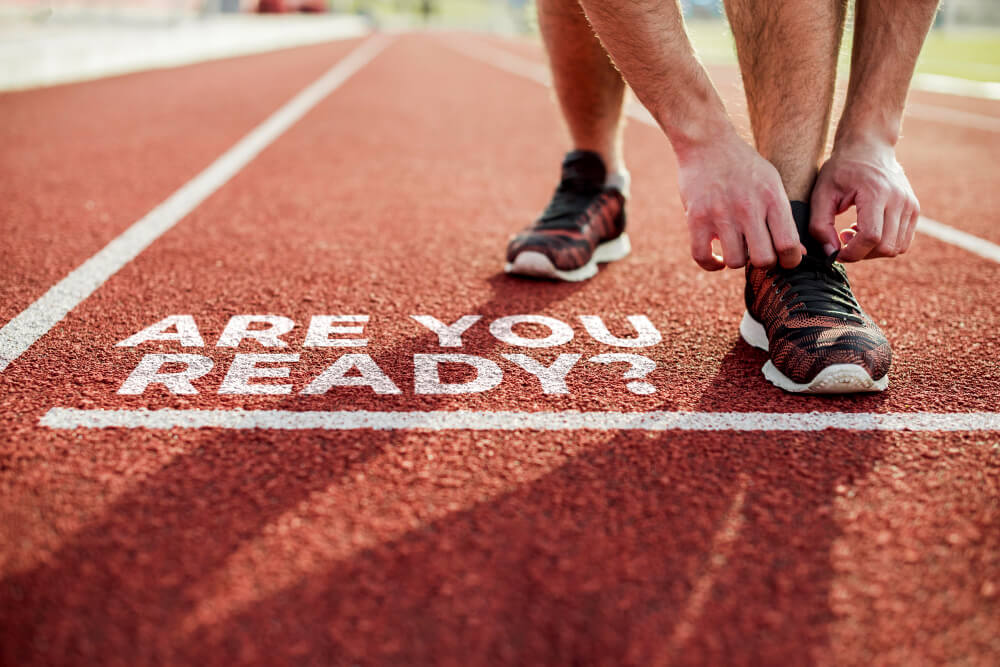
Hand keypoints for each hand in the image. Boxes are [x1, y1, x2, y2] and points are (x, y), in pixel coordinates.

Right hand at [677, 132, 803, 270]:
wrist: (707, 142)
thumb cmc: (743, 166)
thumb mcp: (771, 184)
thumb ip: (783, 218)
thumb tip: (796, 253)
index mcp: (771, 199)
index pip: (788, 245)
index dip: (790, 261)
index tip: (784, 259)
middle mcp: (748, 208)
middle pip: (763, 259)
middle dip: (764, 263)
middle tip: (759, 253)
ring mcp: (720, 214)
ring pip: (735, 261)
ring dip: (737, 259)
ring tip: (736, 248)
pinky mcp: (696, 218)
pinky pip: (703, 257)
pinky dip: (712, 263)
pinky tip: (717, 257)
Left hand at [809, 138, 919, 261]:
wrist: (869, 146)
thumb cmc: (841, 169)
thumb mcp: (821, 194)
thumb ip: (820, 226)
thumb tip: (831, 253)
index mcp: (877, 194)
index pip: (871, 237)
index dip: (852, 252)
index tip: (836, 251)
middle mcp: (899, 200)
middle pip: (886, 247)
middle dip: (861, 253)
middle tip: (843, 238)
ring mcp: (910, 205)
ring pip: (897, 248)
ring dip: (873, 250)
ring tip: (854, 232)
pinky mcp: (914, 209)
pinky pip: (903, 241)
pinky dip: (884, 244)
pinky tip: (867, 229)